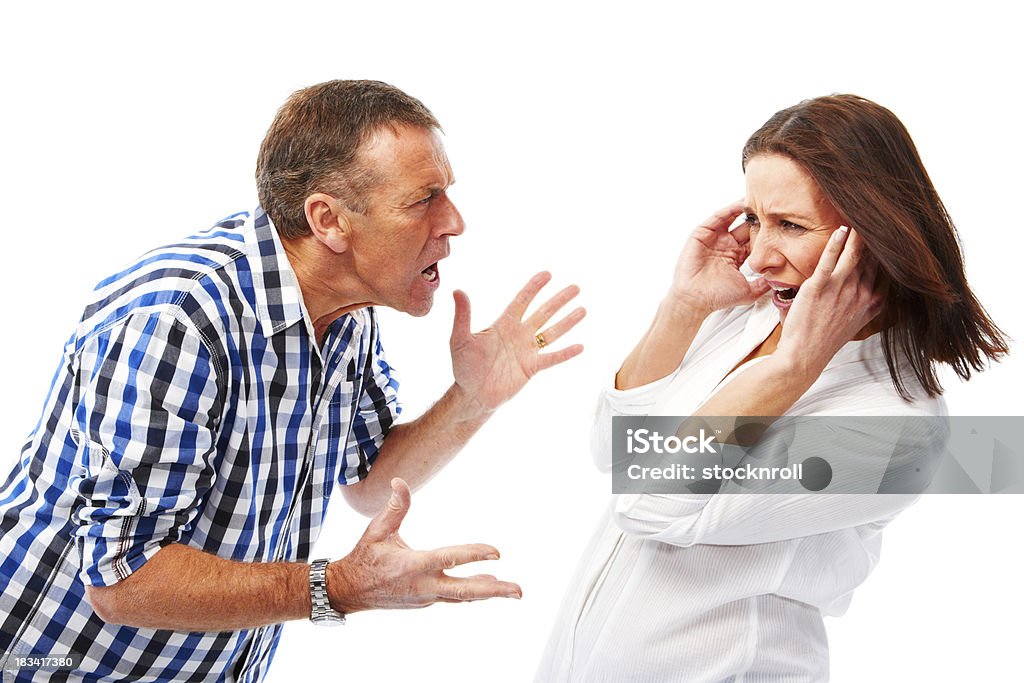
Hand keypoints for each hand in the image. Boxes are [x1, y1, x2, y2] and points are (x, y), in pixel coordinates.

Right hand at [329, 478, 521, 611]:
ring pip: (462, 596)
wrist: (348, 591)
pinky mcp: (425, 601)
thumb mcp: (377, 530)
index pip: (450, 559)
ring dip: (487, 592)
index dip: (474, 555)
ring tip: (510, 589)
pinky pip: (453, 597)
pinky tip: (486, 585)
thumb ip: (394, 507)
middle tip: (518, 591)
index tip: (497, 553)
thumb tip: (400, 481)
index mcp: (413, 566)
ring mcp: (426, 597)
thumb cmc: (364, 557)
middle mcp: (423, 586)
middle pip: (466, 591)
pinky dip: (471, 593)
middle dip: (494, 590)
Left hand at [449, 271, 584, 418]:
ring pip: (551, 333)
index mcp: (503, 324)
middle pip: (543, 313)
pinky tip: (580, 346)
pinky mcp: (532, 368)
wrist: (473, 395)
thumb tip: (458, 291)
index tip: (547, 274)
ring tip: (582, 310)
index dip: (534, 287)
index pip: (522, 301)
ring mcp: (527, 351)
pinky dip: (565, 353)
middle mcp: (518, 334)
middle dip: (559, 300)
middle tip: (576, 287)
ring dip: (567, 322)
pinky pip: (552, 358)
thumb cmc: (464, 367)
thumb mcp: (459, 340)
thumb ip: (462, 316)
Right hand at [669, 201, 771, 312]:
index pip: (755, 239)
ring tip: (760, 198)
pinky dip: (730, 209)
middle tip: (773, 206)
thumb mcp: (749, 291)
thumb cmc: (717, 297)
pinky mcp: (703, 233)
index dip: (767, 232)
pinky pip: (719, 217)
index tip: (782, 224)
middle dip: (758, 217)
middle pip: (746, 226)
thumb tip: (781, 281)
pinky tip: (742, 203)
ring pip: (733, 218)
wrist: (696, 299)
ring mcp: (715, 238)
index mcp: (737, 257)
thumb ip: (765, 285)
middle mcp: (726, 245)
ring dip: (745, 209)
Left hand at [776, 226, 883, 377]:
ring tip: (861, 215)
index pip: (879, 268)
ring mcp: (839, 290)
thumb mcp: (856, 323)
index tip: (885, 234)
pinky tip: (842, 230)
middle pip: (869, 259)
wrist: (805, 356)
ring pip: (854, 256)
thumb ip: (868, 307)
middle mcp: (858, 294)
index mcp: (868, 301)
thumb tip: (879, 295)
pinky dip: (837, 245)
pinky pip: (829, 262)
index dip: (882, 250)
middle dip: (873, 238)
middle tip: (876, 216)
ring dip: (859, 235)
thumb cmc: (824, 339)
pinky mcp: (818, 288)